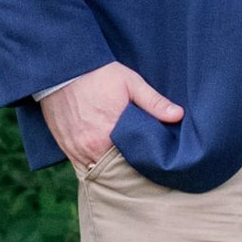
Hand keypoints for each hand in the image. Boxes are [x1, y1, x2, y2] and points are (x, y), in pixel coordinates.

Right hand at [37, 58, 183, 166]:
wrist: (62, 70)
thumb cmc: (99, 75)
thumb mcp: (131, 83)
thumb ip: (154, 103)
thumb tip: (178, 116)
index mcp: (110, 135)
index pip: (133, 162)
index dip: (143, 163)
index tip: (152, 162)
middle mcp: (91, 148)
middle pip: (115, 170)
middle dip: (127, 169)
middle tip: (140, 165)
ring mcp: (76, 150)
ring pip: (97, 171)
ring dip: (109, 168)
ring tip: (122, 162)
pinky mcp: (65, 148)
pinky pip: (81, 166)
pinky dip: (92, 164)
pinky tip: (103, 158)